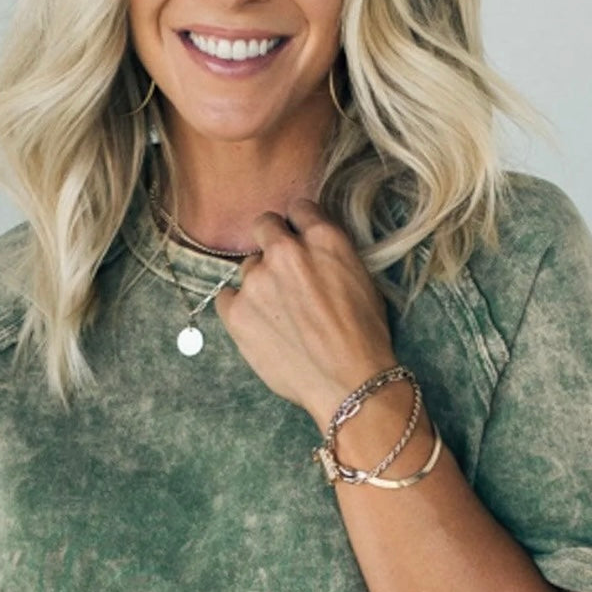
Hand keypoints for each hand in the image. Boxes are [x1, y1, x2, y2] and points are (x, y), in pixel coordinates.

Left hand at [213, 197, 395, 430]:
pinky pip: (225, 297)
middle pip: (263, 226)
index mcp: (324, 238)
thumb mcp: (362, 279)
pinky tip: (258, 325)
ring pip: (247, 267)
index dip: (297, 225)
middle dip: (271, 242)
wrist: (350, 383)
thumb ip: (330, 254)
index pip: (297, 208)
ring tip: (277, 314)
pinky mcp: (236, 311)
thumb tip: (310, 249)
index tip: (298, 241)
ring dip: (258, 283)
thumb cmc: (365, 337)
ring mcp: (257, 281)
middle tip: (281, 272)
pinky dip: (237, 308)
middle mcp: (286, 251)